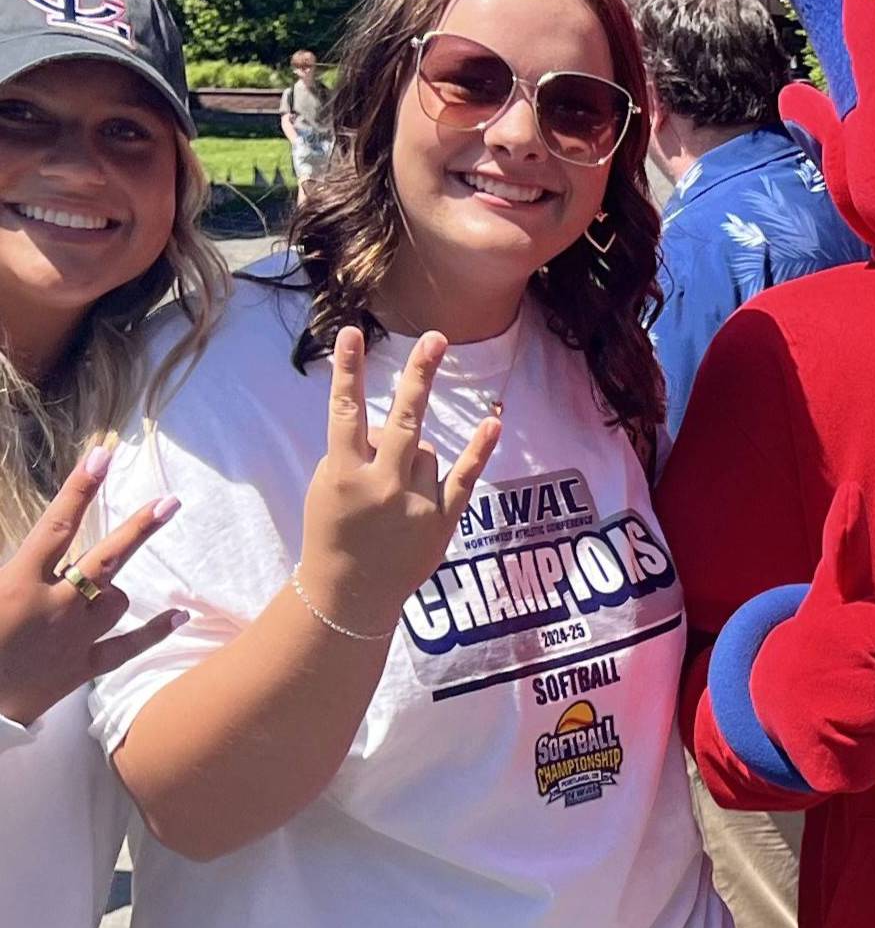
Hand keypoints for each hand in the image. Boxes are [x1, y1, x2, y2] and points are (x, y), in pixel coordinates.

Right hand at [0, 447, 187, 724]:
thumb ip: (8, 568)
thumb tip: (32, 549)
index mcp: (18, 583)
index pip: (56, 525)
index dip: (81, 488)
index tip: (104, 456)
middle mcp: (54, 605)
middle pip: (106, 558)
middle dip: (139, 528)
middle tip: (170, 501)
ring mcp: (74, 638)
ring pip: (115, 600)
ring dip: (109, 591)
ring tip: (90, 596)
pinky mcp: (82, 668)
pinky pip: (128, 647)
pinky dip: (154, 632)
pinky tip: (181, 617)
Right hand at [297, 327, 499, 635]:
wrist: (351, 594)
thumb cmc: (335, 532)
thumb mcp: (327, 489)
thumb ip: (353, 452)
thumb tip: (386, 423)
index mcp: (343, 473)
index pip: (344, 412)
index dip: (347, 372)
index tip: (352, 332)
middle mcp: (381, 484)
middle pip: (403, 420)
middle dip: (419, 377)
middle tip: (436, 338)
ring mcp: (415, 501)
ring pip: (425, 449)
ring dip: (412, 459)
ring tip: (391, 494)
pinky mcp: (442, 518)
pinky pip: (465, 475)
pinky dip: (480, 449)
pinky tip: (494, 420)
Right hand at [752, 497, 874, 793]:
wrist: (774, 701)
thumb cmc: (824, 640)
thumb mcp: (839, 592)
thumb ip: (847, 543)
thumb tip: (851, 489)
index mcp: (835, 627)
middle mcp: (820, 672)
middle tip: (866, 677)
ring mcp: (818, 722)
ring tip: (853, 705)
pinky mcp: (824, 769)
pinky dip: (873, 754)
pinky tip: (844, 737)